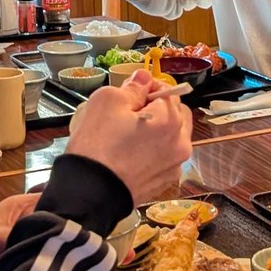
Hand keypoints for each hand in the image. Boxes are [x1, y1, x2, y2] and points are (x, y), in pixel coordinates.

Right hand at [67, 70, 192, 201]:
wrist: (89, 193)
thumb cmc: (97, 145)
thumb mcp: (108, 101)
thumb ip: (132, 86)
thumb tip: (144, 78)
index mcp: (172, 120)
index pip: (169, 91)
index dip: (148, 88)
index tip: (131, 93)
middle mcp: (181, 143)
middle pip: (176, 114)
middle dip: (158, 109)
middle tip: (130, 113)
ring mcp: (174, 166)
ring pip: (171, 138)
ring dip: (157, 131)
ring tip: (129, 135)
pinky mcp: (164, 182)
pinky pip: (164, 158)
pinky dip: (153, 152)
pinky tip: (131, 155)